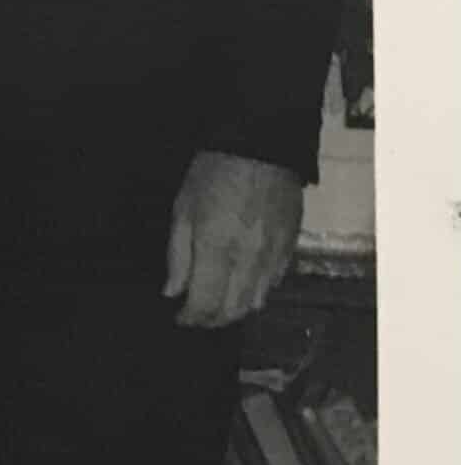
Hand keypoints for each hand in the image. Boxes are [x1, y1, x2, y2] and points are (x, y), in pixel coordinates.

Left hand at [164, 151, 302, 330]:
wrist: (264, 145)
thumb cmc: (214, 172)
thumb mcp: (184, 208)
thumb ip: (178, 255)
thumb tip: (172, 291)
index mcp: (217, 248)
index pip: (205, 303)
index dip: (190, 318)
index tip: (179, 317)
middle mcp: (249, 260)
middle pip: (232, 310)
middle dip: (212, 319)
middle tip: (196, 315)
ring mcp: (274, 256)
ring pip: (256, 302)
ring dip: (235, 310)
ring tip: (218, 304)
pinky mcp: (291, 248)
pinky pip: (274, 284)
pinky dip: (256, 292)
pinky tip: (243, 285)